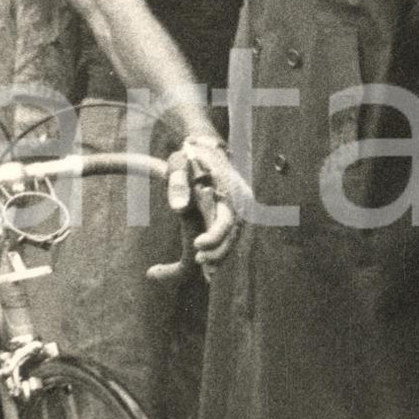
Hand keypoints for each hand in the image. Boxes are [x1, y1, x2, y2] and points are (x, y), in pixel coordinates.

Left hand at [168, 136, 251, 277]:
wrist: (208, 150)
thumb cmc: (189, 157)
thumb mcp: (178, 163)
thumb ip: (177, 182)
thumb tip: (178, 207)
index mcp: (226, 189)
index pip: (225, 220)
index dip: (214, 237)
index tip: (196, 245)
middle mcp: (239, 201)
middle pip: (233, 234)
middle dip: (218, 252)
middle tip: (199, 261)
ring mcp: (240, 208)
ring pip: (233, 238)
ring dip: (220, 254)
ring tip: (204, 269)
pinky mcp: (236, 214)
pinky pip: (230, 235)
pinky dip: (221, 249)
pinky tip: (209, 264)